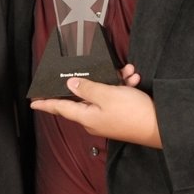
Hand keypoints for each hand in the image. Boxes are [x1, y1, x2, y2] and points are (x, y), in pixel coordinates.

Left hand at [30, 66, 160, 148]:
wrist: (160, 127)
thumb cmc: (132, 112)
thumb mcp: (107, 95)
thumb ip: (87, 88)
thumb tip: (71, 84)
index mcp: (86, 116)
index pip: (60, 107)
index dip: (46, 103)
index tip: (33, 102)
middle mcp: (93, 119)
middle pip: (84, 95)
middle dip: (93, 79)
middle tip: (99, 67)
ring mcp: (107, 118)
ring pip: (103, 93)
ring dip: (114, 80)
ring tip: (127, 73)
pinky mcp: (120, 115)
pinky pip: (115, 97)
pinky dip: (123, 87)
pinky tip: (133, 78)